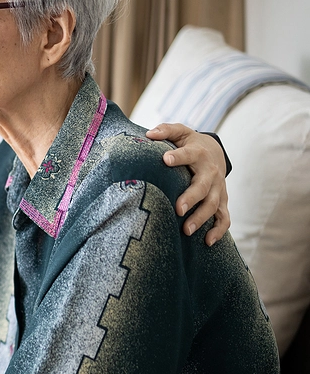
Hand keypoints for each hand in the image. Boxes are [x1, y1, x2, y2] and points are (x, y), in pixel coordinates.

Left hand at [146, 123, 229, 245]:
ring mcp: (217, 188)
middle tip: (178, 209)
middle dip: (191, 198)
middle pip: (202, 186)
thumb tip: (149, 133)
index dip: (178, 156)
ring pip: (213, 205)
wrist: (215, 152)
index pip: (189, 153)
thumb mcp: (180, 132)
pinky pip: (224, 218)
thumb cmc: (190, 144)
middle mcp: (210, 172)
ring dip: (201, 218)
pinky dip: (218, 230)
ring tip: (186, 230)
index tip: (165, 159)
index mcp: (198, 153)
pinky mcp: (221, 201)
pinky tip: (208, 242)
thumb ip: (166, 130)